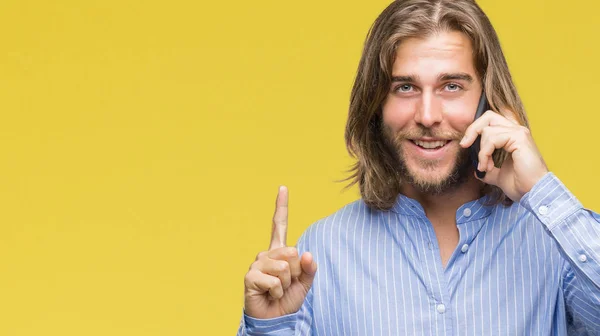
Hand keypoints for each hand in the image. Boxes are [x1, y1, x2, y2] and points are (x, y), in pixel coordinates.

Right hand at [244, 186, 317, 318]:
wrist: (274, 319)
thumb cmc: (287, 300)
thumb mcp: (304, 283)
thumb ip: (309, 268)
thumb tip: (306, 253)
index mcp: (279, 252)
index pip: (280, 225)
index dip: (281, 206)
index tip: (283, 187)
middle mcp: (266, 254)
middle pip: (292, 252)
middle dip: (296, 272)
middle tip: (286, 284)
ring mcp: (257, 264)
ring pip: (285, 268)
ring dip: (286, 284)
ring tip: (277, 291)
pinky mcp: (250, 276)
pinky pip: (275, 281)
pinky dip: (278, 292)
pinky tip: (270, 295)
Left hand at [459, 110, 548, 201]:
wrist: (532, 193)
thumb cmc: (520, 185)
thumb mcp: (497, 175)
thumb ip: (488, 168)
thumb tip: (476, 169)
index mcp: (512, 136)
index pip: (490, 120)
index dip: (475, 128)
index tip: (465, 144)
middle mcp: (516, 131)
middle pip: (488, 117)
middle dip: (472, 130)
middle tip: (465, 145)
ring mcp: (519, 132)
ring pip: (487, 131)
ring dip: (481, 152)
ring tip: (485, 167)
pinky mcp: (520, 138)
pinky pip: (492, 139)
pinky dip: (485, 154)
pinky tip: (488, 167)